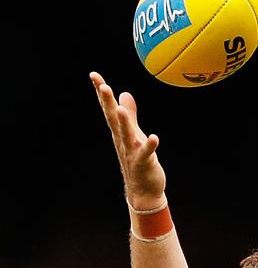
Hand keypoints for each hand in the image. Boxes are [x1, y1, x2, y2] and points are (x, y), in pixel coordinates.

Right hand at [90, 72, 165, 209]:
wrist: (143, 192)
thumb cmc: (138, 161)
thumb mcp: (133, 135)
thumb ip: (130, 115)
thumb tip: (125, 93)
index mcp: (119, 133)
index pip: (108, 110)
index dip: (101, 93)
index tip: (94, 75)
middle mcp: (123, 141)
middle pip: (114, 119)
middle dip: (108, 103)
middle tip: (103, 86)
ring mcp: (132, 152)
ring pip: (126, 135)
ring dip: (123, 122)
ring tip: (119, 108)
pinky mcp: (144, 163)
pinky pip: (146, 153)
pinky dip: (149, 145)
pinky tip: (154, 137)